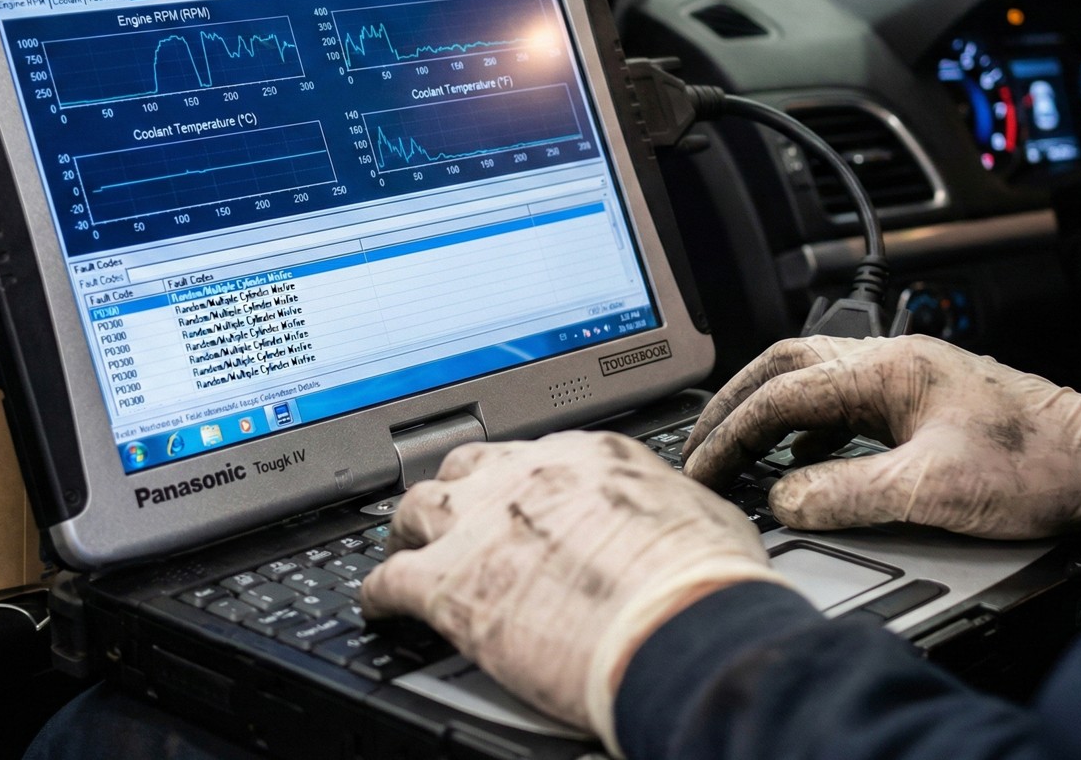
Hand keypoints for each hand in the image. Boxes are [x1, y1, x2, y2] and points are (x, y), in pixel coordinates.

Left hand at [361, 430, 790, 752]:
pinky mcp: (448, 584)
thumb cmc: (703, 582)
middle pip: (469, 466)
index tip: (519, 497)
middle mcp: (527, 475)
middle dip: (459, 489)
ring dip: (408, 528)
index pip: (537, 453)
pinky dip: (376, 593)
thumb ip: (669, 504)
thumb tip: (676, 514)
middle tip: (456, 515)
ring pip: (417, 506)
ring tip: (402, 547)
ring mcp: (480, 524)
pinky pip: (387, 580)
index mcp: (589, 455)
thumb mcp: (704, 513)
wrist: (677, 627)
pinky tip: (377, 605)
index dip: (521, 480)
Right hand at [682, 334, 1080, 538]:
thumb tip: (784, 499)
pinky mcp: (919, 398)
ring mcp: (905, 375)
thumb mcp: (933, 490)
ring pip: (811, 377)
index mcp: (886, 368)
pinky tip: (802, 459)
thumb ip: (847, 493)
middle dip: (734, 404)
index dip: (733, 433)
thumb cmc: (1036, 465)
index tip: (703, 466)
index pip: (782, 394)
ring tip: (736, 446)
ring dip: (767, 408)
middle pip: (785, 365)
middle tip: (700, 444)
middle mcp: (890, 359)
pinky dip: (804, 425)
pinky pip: (840, 401)